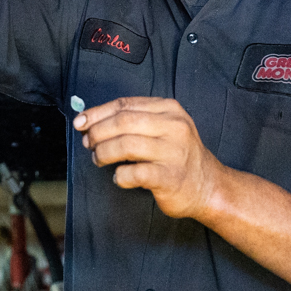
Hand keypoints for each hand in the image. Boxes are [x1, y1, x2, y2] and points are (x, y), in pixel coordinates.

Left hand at [75, 97, 222, 220]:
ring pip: (126, 145)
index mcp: (169, 109)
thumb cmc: (178, 156)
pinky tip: (119, 177)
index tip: (80, 121)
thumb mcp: (164, 127)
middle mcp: (174, 127)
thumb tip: (91, 121)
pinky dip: (120, 175)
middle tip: (87, 143)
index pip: (125, 105)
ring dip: (104, 153)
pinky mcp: (170, 177)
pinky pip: (135, 173)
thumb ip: (134, 120)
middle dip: (98, 132)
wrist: (209, 186)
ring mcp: (173, 152)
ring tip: (99, 159)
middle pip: (123, 122)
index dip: (98, 113)